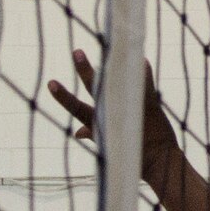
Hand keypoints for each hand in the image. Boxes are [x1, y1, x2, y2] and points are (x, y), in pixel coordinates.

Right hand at [47, 50, 182, 182]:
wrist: (159, 162)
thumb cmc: (130, 154)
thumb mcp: (107, 145)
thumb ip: (92, 134)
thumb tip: (77, 132)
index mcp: (99, 124)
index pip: (76, 108)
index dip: (63, 96)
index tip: (50, 83)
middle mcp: (114, 114)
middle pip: (96, 89)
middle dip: (85, 70)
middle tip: (76, 52)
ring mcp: (132, 107)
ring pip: (120, 81)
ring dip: (116, 64)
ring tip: (112, 48)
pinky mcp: (150, 104)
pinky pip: (146, 83)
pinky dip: (142, 70)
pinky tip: (139, 57)